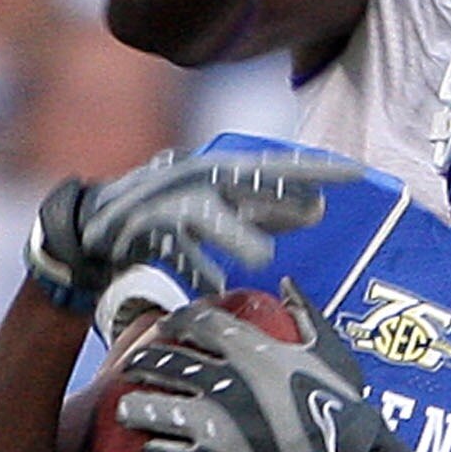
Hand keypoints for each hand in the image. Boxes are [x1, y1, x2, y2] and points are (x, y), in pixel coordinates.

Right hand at [25, 151, 355, 314]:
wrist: (94, 227)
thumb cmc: (167, 217)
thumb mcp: (222, 210)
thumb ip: (262, 209)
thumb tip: (315, 209)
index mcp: (222, 170)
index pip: (277, 166)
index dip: (314, 169)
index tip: (356, 174)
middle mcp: (197, 175)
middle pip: (244, 179)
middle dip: (281, 190)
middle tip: (321, 206)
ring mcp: (167, 197)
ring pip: (205, 213)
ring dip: (232, 233)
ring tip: (262, 258)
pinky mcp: (140, 225)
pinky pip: (167, 246)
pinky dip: (187, 265)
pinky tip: (209, 285)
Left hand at [117, 280, 450, 451]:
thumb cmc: (345, 409)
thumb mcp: (332, 352)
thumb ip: (306, 314)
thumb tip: (287, 286)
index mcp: (253, 350)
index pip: (197, 323)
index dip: (174, 323)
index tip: (164, 328)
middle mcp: (228, 381)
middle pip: (166, 363)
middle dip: (142, 363)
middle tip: (132, 368)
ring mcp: (218, 423)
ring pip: (156, 409)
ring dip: (136, 409)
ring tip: (127, 411)